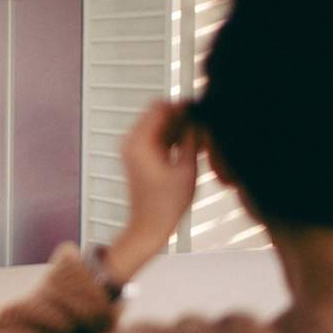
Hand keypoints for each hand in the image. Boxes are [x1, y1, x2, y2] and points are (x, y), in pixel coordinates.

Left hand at [106, 101, 198, 281]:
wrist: (149, 226)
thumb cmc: (165, 205)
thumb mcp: (187, 168)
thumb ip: (192, 138)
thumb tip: (197, 120)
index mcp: (139, 142)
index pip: (159, 107)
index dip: (181, 106)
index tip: (198, 109)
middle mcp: (131, 142)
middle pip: (158, 115)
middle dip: (180, 118)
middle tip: (201, 126)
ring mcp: (132, 150)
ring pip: (158, 126)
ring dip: (177, 129)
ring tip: (198, 140)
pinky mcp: (137, 157)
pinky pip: (156, 138)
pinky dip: (171, 139)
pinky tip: (189, 149)